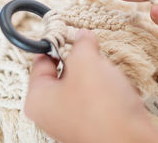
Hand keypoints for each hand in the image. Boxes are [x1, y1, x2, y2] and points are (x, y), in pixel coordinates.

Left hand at [25, 29, 157, 142]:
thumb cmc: (101, 108)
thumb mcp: (87, 62)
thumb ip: (81, 44)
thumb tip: (83, 36)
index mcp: (38, 99)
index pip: (41, 60)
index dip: (57, 43)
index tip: (72, 32)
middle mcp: (52, 113)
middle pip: (63, 72)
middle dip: (82, 60)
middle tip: (94, 53)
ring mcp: (73, 121)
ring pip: (84, 84)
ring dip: (98, 74)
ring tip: (109, 75)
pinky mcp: (94, 125)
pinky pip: (99, 98)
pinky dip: (109, 90)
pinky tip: (119, 89)